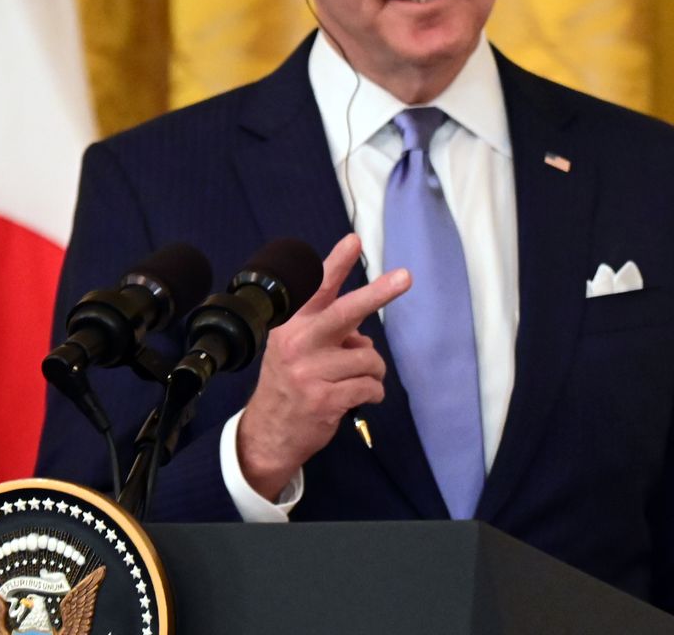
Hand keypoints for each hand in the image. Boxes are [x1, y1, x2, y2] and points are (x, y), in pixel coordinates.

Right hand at [235, 233, 408, 499]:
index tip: (354, 241)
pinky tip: (358, 397)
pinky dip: (373, 392)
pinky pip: (370, 387)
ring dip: (373, 371)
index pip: (316, 289)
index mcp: (292, 326)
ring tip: (355, 380)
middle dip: (378, 293)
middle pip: (345, 313)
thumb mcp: (295, 348)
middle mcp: (299, 344)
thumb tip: (363, 332)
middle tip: (406, 277)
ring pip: (369, 358)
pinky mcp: (326, 399)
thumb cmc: (290, 383)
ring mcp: (311, 373)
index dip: (337, 263)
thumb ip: (326, 330)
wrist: (268, 433)